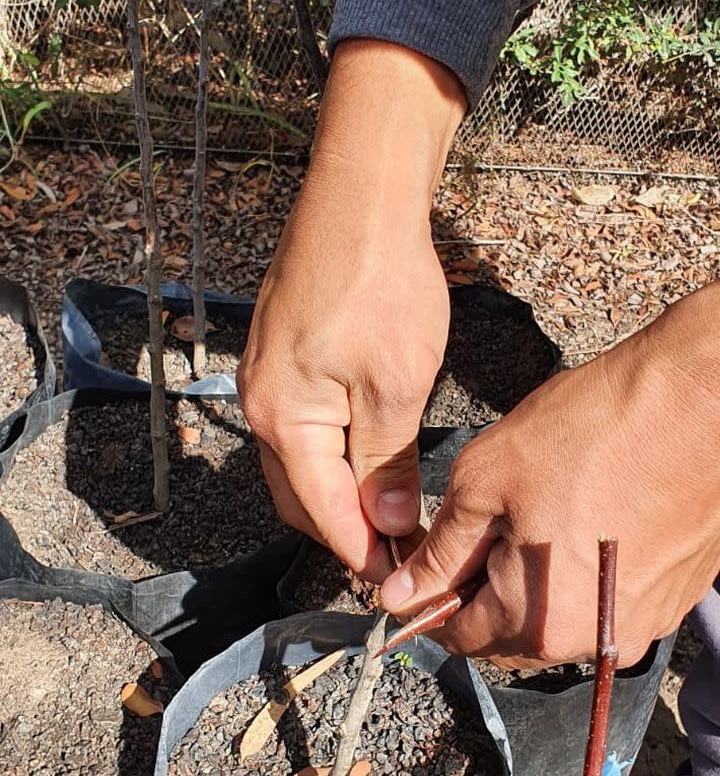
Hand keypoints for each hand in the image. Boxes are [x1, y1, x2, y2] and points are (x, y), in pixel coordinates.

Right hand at [237, 40, 465, 578]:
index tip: (400, 581)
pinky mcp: (284, 354)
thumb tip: (392, 524)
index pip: (323, 512)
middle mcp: (261, 404)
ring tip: (395, 514)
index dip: (363, 552)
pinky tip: (373, 456)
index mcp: (284, 419)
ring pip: (302, 462)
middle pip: (301, 496)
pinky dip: (336, 454)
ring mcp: (267, 377)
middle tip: (402, 554)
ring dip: (341, 494)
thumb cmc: (380, 280)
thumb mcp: (397, 384)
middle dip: (347, 531)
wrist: (360, 193)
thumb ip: (389, 463)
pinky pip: (305, 426)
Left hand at [380, 264, 719, 665]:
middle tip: (485, 527)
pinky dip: (587, 575)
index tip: (427, 565)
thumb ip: (440, 550)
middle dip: (485, 593)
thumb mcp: (484, 481)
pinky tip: (589, 519)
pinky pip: (610, 603)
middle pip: (511, 637)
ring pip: (562, 622)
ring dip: (538, 585)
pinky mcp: (676, 596)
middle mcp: (593, 640)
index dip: (431, 600)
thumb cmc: (592, 431)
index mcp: (536, 622)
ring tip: (542, 515)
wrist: (700, 400)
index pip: (460, 638)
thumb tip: (402, 593)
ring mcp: (642, 621)